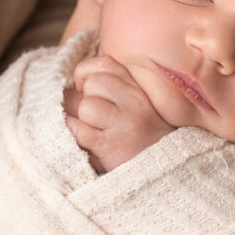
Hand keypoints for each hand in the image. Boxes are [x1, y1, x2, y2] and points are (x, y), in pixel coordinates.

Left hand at [65, 55, 171, 172]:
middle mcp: (134, 101)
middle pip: (92, 83)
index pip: (104, 64)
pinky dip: (73, 134)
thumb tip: (72, 87)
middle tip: (92, 117)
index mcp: (138, 87)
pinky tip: (84, 142)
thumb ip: (111, 88)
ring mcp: (123, 123)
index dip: (87, 74)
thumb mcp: (135, 105)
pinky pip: (78, 130)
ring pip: (86, 106)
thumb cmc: (140, 137)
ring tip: (93, 131)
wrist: (162, 170)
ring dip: (81, 120)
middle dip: (84, 99)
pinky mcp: (109, 145)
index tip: (87, 91)